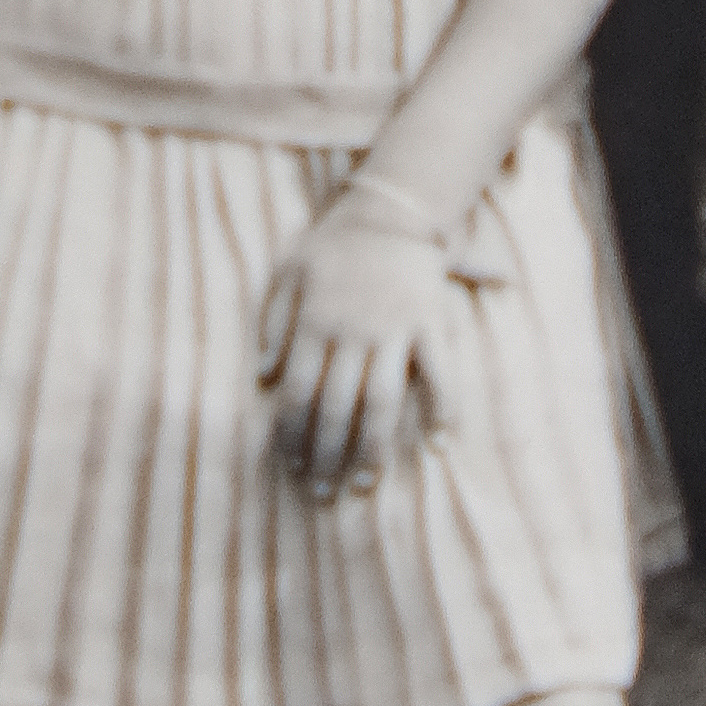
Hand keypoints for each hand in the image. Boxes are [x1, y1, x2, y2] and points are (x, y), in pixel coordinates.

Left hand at [256, 181, 452, 503]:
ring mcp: (393, 329)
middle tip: (322, 495)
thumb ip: (272, 324)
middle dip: (326, 456)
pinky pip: (439, 372)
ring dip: (372, 447)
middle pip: (335, 407)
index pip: (296, 393)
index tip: (292, 468)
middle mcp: (351, 332)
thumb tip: (262, 378)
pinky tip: (440, 443)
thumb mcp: (288, 273)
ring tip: (363, 484)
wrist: (390, 209)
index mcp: (314, 323)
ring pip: (380, 401)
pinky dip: (444, 408)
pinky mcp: (429, 323)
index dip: (292, 435)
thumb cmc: (333, 244)